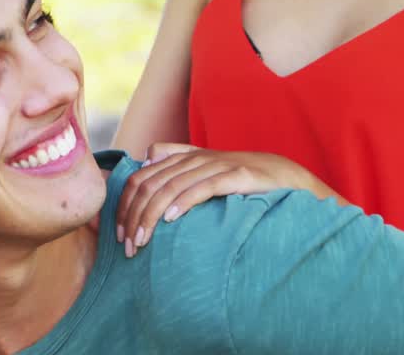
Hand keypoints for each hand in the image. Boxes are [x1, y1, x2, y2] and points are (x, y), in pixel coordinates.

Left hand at [115, 143, 316, 256]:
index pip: (140, 179)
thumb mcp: (204, 168)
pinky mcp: (235, 175)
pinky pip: (202, 187)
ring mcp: (214, 165)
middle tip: (128, 246)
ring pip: (170, 188)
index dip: (125, 206)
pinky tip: (170, 220)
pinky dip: (183, 202)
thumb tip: (147, 157)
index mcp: (181, 159)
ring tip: (142, 241)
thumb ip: (176, 159)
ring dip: (151, 216)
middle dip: (134, 217)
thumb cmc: (239, 177)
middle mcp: (193, 159)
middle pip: (149, 185)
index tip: (120, 235)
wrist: (283, 174)